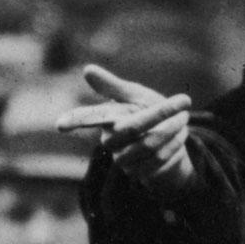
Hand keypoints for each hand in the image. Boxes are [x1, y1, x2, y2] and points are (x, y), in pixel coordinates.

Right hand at [57, 66, 194, 193]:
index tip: (60, 124)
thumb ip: (113, 86)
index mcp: (107, 119)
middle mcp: (111, 142)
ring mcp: (124, 160)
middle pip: (133, 127)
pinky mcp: (140, 174)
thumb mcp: (134, 96)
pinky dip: (176, 144)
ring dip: (173, 128)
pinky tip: (181, 135)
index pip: (87, 118)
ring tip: (184, 117)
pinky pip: (160, 158)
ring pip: (150, 144)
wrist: (170, 142)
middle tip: (184, 101)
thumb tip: (86, 70)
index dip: (74, 120)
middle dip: (161, 113)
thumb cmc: (147, 113)